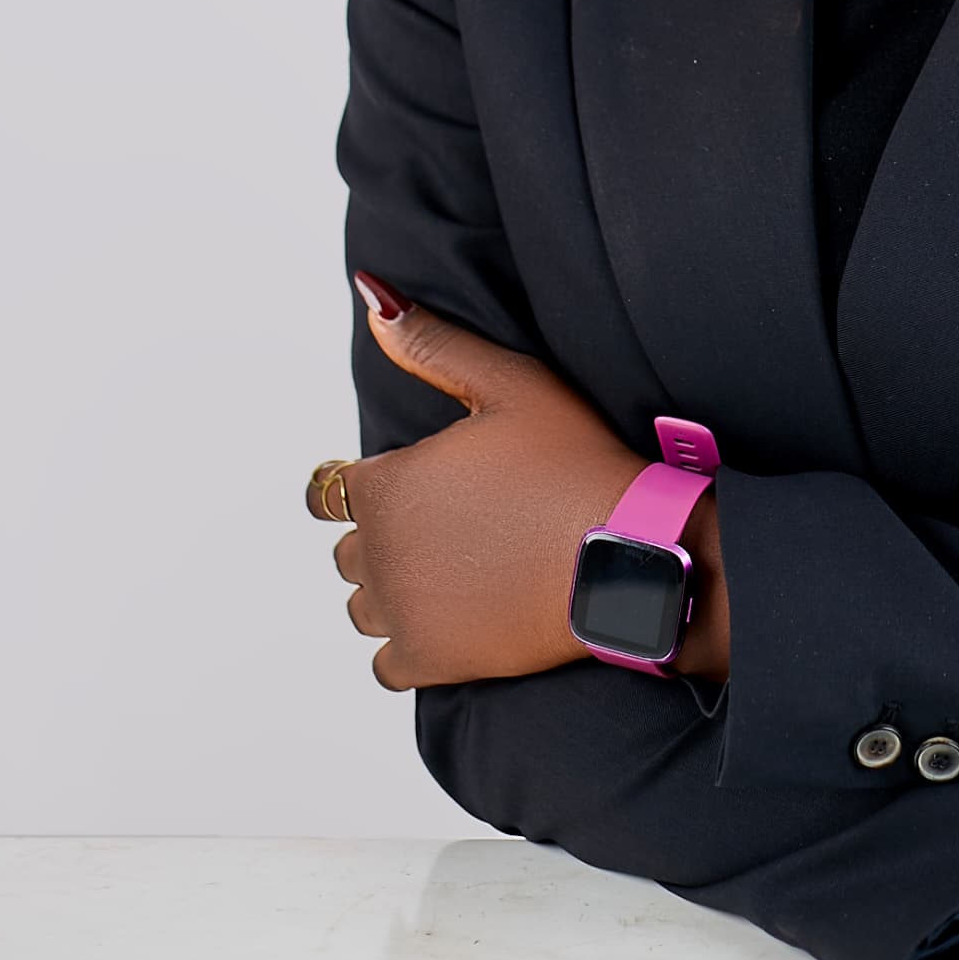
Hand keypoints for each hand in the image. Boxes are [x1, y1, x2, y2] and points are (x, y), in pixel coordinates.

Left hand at [307, 276, 647, 689]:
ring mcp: (403, 610)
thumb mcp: (510, 383)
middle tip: (450, 522)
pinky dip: (407, 643)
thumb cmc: (574, 461)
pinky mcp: (431, 659)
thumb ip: (432, 344)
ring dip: (394, 586)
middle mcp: (380, 552)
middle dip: (385, 533)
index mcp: (387, 485)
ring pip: (364, 602)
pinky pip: (385, 662)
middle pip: (349, 547)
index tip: (413, 483)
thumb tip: (371, 297)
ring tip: (456, 567)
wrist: (628, 552)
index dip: (367, 482)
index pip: (330, 489)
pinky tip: (453, 616)